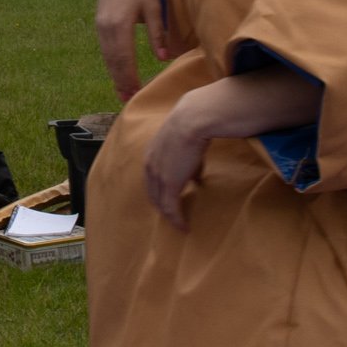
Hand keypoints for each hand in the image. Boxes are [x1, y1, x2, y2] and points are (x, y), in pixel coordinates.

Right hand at [95, 0, 168, 97]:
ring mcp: (101, 26)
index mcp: (121, 23)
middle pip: (113, 61)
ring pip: (107, 57)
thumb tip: (164, 59)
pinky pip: (105, 49)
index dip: (130, 77)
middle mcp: (107, 27)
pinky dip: (111, 64)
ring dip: (114, 76)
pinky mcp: (100, 25)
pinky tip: (117, 75)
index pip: (125, 57)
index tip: (137, 92)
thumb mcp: (154, 9)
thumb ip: (158, 34)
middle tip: (128, 100)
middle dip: (121, 81)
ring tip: (122, 93)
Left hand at [143, 91, 211, 229]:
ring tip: (180, 225)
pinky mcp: (170, 184)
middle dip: (163, 206)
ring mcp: (158, 176)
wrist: (193, 120)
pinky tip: (184, 227)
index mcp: (151, 155)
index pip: (152, 180)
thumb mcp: (186, 144)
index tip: (170, 201)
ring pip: (161, 203)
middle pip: (153, 194)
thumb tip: (197, 178)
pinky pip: (171, 208)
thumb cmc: (194, 126)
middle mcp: (150, 167)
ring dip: (171, 216)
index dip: (160, 192)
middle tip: (174, 217)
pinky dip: (177, 220)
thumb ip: (189, 162)